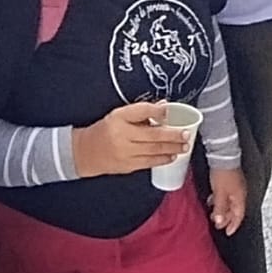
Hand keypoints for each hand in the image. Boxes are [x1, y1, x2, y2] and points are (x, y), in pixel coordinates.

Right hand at [71, 102, 188, 177]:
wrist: (85, 152)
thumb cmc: (105, 130)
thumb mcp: (119, 115)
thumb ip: (142, 111)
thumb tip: (164, 107)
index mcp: (119, 118)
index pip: (140, 112)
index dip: (156, 111)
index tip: (168, 109)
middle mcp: (122, 135)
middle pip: (152, 135)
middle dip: (172, 135)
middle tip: (186, 134)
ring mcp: (125, 152)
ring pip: (153, 150)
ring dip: (171, 148)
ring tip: (184, 146)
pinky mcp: (127, 165)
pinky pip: (148, 162)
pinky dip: (162, 159)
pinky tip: (172, 156)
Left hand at [207, 167, 246, 234]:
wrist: (222, 156)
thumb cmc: (223, 172)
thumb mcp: (219, 194)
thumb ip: (220, 208)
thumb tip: (220, 221)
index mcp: (240, 197)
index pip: (239, 216)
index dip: (233, 225)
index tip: (227, 232)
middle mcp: (240, 192)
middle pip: (235, 210)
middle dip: (226, 219)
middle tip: (218, 225)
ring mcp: (235, 186)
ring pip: (230, 203)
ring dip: (222, 210)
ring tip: (213, 215)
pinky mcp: (230, 180)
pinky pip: (226, 195)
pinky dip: (220, 201)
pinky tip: (213, 201)